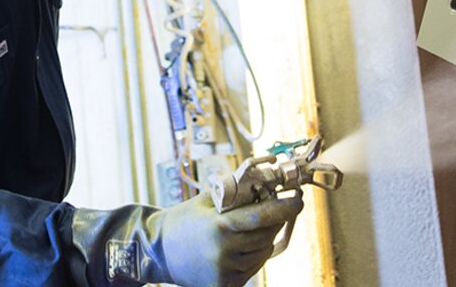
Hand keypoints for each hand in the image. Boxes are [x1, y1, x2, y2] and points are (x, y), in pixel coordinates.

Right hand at [147, 193, 303, 286]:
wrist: (158, 252)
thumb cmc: (183, 221)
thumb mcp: (206, 201)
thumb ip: (234, 192)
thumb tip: (266, 179)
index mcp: (219, 227)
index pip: (262, 217)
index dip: (284, 208)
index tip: (298, 200)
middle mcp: (224, 251)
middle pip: (266, 235)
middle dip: (275, 221)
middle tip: (276, 210)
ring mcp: (225, 271)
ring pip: (262, 254)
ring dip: (264, 240)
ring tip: (250, 230)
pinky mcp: (224, 285)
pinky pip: (252, 269)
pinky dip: (253, 256)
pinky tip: (241, 247)